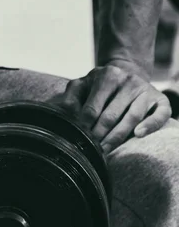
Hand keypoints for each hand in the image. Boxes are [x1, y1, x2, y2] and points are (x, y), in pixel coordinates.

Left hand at [54, 62, 171, 153]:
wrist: (127, 76)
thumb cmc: (99, 88)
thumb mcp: (83, 86)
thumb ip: (71, 97)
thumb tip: (66, 113)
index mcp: (107, 76)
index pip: (92, 107)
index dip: (84, 127)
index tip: (78, 140)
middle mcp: (128, 80)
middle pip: (111, 115)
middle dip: (98, 135)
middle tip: (90, 150)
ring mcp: (145, 89)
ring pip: (132, 117)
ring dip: (117, 137)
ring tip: (105, 151)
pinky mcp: (160, 99)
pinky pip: (160, 114)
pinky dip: (150, 125)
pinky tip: (138, 135)